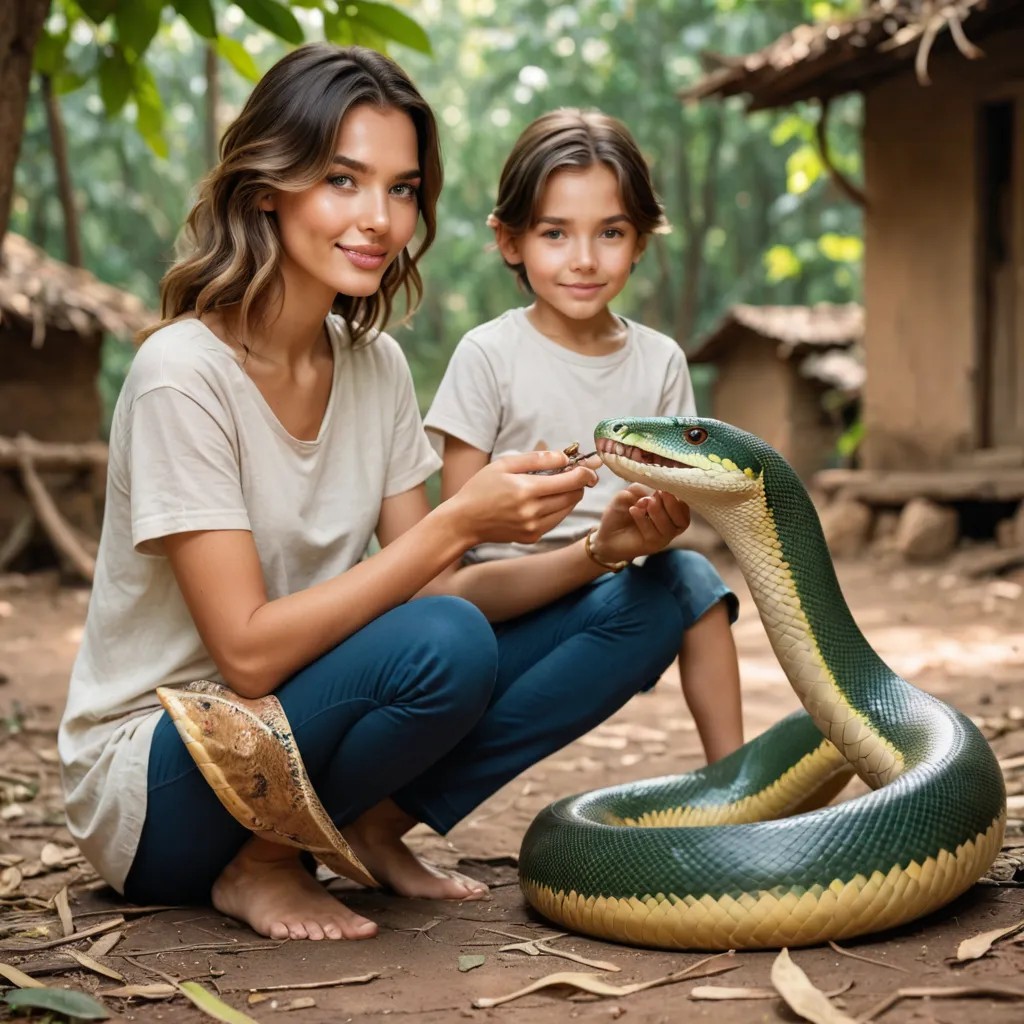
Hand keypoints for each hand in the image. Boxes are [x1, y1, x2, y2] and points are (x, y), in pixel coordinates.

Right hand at [447, 449, 598, 546]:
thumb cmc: (480, 488)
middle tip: (577, 473)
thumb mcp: (504, 465)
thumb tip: (564, 457)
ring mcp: (533, 527)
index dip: (585, 472)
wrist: (464, 521)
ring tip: (559, 484)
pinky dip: (558, 508)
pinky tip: (546, 499)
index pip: (570, 481)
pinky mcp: (532, 537)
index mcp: (526, 490)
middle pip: (574, 495)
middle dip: (580, 482)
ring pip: (567, 509)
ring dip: (570, 495)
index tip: (590, 466)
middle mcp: (532, 512)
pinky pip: (556, 520)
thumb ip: (536, 459)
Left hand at [588, 485, 689, 565]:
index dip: (677, 495)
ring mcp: (662, 538)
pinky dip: (643, 520)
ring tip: (642, 503)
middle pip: (682, 519)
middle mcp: (670, 526)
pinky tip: (633, 510)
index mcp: (670, 512)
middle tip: (656, 495)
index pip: (684, 505)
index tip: (663, 486)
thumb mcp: (629, 494)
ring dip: (657, 512)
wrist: (605, 534)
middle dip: (671, 504)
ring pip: (669, 528)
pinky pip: (653, 534)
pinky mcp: (651, 546)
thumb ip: (641, 488)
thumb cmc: (621, 513)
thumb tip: (652, 489)